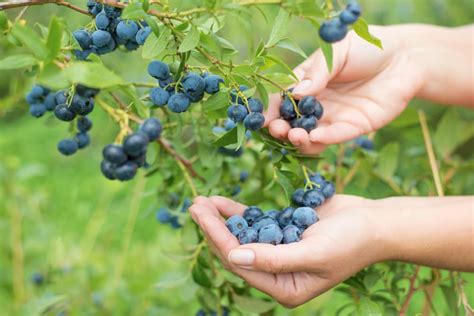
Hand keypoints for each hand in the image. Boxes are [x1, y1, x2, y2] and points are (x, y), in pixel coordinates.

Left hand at [189, 195, 382, 307]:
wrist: (376, 223)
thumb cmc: (351, 241)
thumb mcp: (313, 253)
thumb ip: (273, 259)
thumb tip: (233, 256)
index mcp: (284, 288)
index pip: (241, 263)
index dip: (218, 238)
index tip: (201, 214)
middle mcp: (278, 274)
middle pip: (236, 250)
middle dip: (214, 228)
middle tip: (194, 205)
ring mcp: (279, 253)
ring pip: (241, 236)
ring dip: (221, 220)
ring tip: (201, 202)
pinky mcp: (283, 232)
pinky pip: (255, 224)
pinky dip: (238, 213)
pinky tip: (221, 202)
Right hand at [264, 26, 423, 153]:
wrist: (406, 56)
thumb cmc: (368, 47)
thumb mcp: (337, 51)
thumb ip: (317, 71)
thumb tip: (295, 94)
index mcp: (307, 83)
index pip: (282, 98)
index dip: (268, 109)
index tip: (258, 118)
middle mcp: (317, 104)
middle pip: (292, 121)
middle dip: (280, 128)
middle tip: (276, 129)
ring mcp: (334, 117)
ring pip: (310, 135)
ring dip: (299, 139)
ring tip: (294, 136)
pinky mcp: (354, 128)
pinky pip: (335, 137)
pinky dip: (324, 140)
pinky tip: (315, 138)